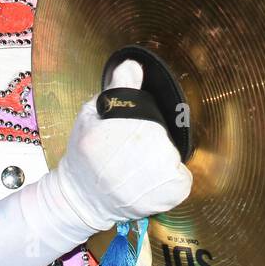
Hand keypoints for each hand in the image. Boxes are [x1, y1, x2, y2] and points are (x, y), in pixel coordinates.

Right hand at [52, 60, 191, 230]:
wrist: (82, 200)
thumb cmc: (85, 157)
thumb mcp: (90, 115)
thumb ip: (116, 90)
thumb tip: (133, 65)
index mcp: (115, 129)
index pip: (144, 110)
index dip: (137, 120)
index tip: (125, 132)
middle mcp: (139, 151)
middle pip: (160, 133)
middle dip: (148, 139)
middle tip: (126, 154)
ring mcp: (156, 175)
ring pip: (172, 153)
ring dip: (159, 159)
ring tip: (135, 170)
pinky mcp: (171, 192)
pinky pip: (182, 176)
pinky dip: (171, 180)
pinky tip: (148, 183)